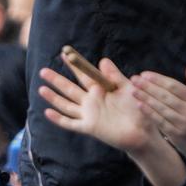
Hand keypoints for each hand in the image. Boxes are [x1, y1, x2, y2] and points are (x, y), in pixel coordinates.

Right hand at [39, 55, 156, 154]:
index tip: (65, 53)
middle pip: (69, 88)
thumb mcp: (128, 89)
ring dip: (54, 97)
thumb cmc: (139, 109)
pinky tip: (47, 112)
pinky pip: (71, 123)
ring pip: (66, 104)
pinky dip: (59, 119)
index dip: (74, 65)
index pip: (83, 75)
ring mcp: (88, 114)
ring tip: (41, 88)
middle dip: (56, 80)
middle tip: (43, 70)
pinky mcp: (89, 127)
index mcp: (100, 90)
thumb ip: (114, 76)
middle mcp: (91, 101)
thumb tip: (102, 60)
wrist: (145, 131)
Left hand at [131, 65, 185, 159]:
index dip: (158, 79)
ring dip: (145, 98)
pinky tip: (139, 105)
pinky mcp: (177, 134)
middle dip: (148, 86)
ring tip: (133, 90)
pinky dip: (150, 113)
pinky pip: (160, 121)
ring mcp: (183, 123)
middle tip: (134, 79)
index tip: (144, 74)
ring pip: (161, 107)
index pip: (174, 86)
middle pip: (165, 95)